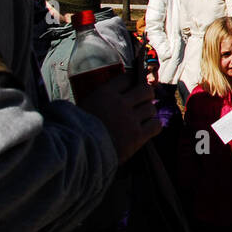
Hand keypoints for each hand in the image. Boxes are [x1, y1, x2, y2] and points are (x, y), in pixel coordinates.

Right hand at [77, 41, 161, 164]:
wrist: (77, 153)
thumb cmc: (76, 131)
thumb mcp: (82, 107)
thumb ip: (99, 99)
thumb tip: (113, 94)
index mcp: (104, 94)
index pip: (127, 78)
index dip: (132, 82)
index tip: (133, 86)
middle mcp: (120, 104)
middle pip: (146, 90)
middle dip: (146, 95)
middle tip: (143, 101)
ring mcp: (130, 120)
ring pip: (151, 108)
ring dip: (148, 113)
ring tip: (141, 118)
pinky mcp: (137, 136)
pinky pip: (156, 125)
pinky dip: (153, 126)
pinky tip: (146, 129)